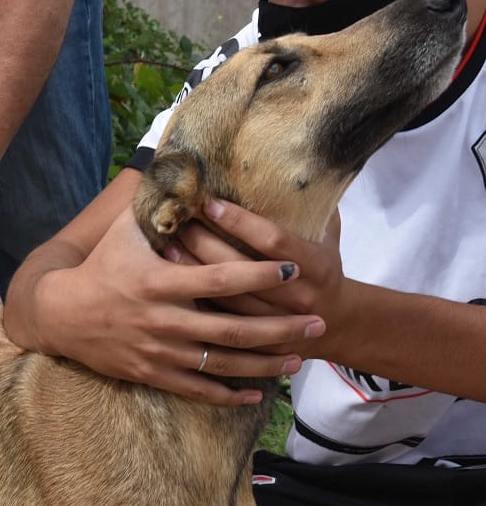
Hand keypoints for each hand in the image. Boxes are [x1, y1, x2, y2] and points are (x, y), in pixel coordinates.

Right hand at [25, 208, 324, 405]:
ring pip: (223, 365)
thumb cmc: (99, 268)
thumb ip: (159, 207)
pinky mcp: (153, 374)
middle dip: (281, 328)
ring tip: (300, 358)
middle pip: (234, 330)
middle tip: (318, 322)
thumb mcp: (124, 231)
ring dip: (266, 363)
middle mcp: (164, 321)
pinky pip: (198, 390)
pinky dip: (229, 396)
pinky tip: (257, 395)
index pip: (220, 279)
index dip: (258, 274)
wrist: (60, 315)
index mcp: (160, 283)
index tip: (292, 268)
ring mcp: (160, 353)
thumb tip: (184, 169)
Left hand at [174, 199, 347, 356]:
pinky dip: (197, 301)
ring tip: (168, 247)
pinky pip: (222, 323)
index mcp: (317, 265)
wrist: (337, 322)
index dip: (240, 222)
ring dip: (194, 271)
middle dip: (206, 244)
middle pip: (242, 270)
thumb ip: (311, 204)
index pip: (273, 240)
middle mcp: (299, 296)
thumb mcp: (328, 234)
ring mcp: (279, 323)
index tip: (210, 204)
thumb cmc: (323, 267)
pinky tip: (173, 282)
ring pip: (227, 298)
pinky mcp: (260, 342)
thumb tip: (292, 163)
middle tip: (178, 222)